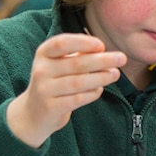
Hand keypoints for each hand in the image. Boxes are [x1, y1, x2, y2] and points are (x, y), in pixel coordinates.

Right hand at [7, 33, 124, 146]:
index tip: (102, 45)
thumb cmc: (54, 82)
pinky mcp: (51, 107)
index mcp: (43, 53)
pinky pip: (77, 99)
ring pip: (78, 82)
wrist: (33, 113)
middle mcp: (41, 70)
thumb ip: (78, 55)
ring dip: (101, 77)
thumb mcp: (59, 64)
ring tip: (115, 74)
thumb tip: (103, 51)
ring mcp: (44, 89)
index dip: (83, 42)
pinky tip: (100, 89)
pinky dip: (92, 93)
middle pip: (76, 63)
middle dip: (102, 60)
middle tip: (122, 58)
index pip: (62, 43)